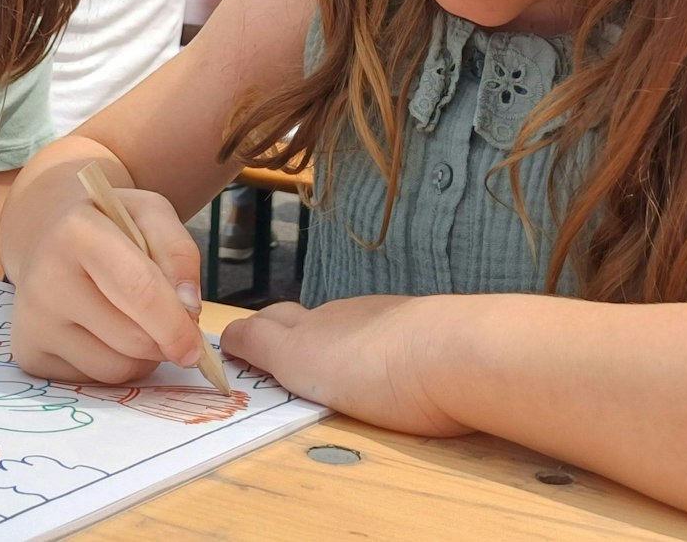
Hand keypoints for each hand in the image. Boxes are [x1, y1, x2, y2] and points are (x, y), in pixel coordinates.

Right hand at [0, 164, 207, 382]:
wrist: (46, 234)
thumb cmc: (107, 224)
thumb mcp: (149, 213)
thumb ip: (179, 253)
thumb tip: (189, 310)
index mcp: (77, 233)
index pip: (139, 290)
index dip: (176, 324)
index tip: (197, 347)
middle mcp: (45, 280)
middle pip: (132, 339)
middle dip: (164, 341)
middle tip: (168, 322)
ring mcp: (31, 322)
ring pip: (114, 370)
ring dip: (141, 357)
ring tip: (132, 321)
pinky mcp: (29, 355)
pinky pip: (93, 381)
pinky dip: (113, 364)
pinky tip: (102, 333)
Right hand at [222, 296, 471, 436]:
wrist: (456, 353)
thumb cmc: (375, 366)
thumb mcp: (299, 359)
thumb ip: (263, 342)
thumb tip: (230, 332)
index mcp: (309, 328)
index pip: (270, 322)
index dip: (252, 334)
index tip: (237, 349)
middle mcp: (345, 316)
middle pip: (309, 319)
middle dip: (289, 334)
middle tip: (280, 359)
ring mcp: (388, 319)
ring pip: (351, 325)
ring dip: (338, 343)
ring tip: (339, 370)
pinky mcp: (427, 331)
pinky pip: (391, 335)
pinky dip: (380, 348)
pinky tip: (392, 368)